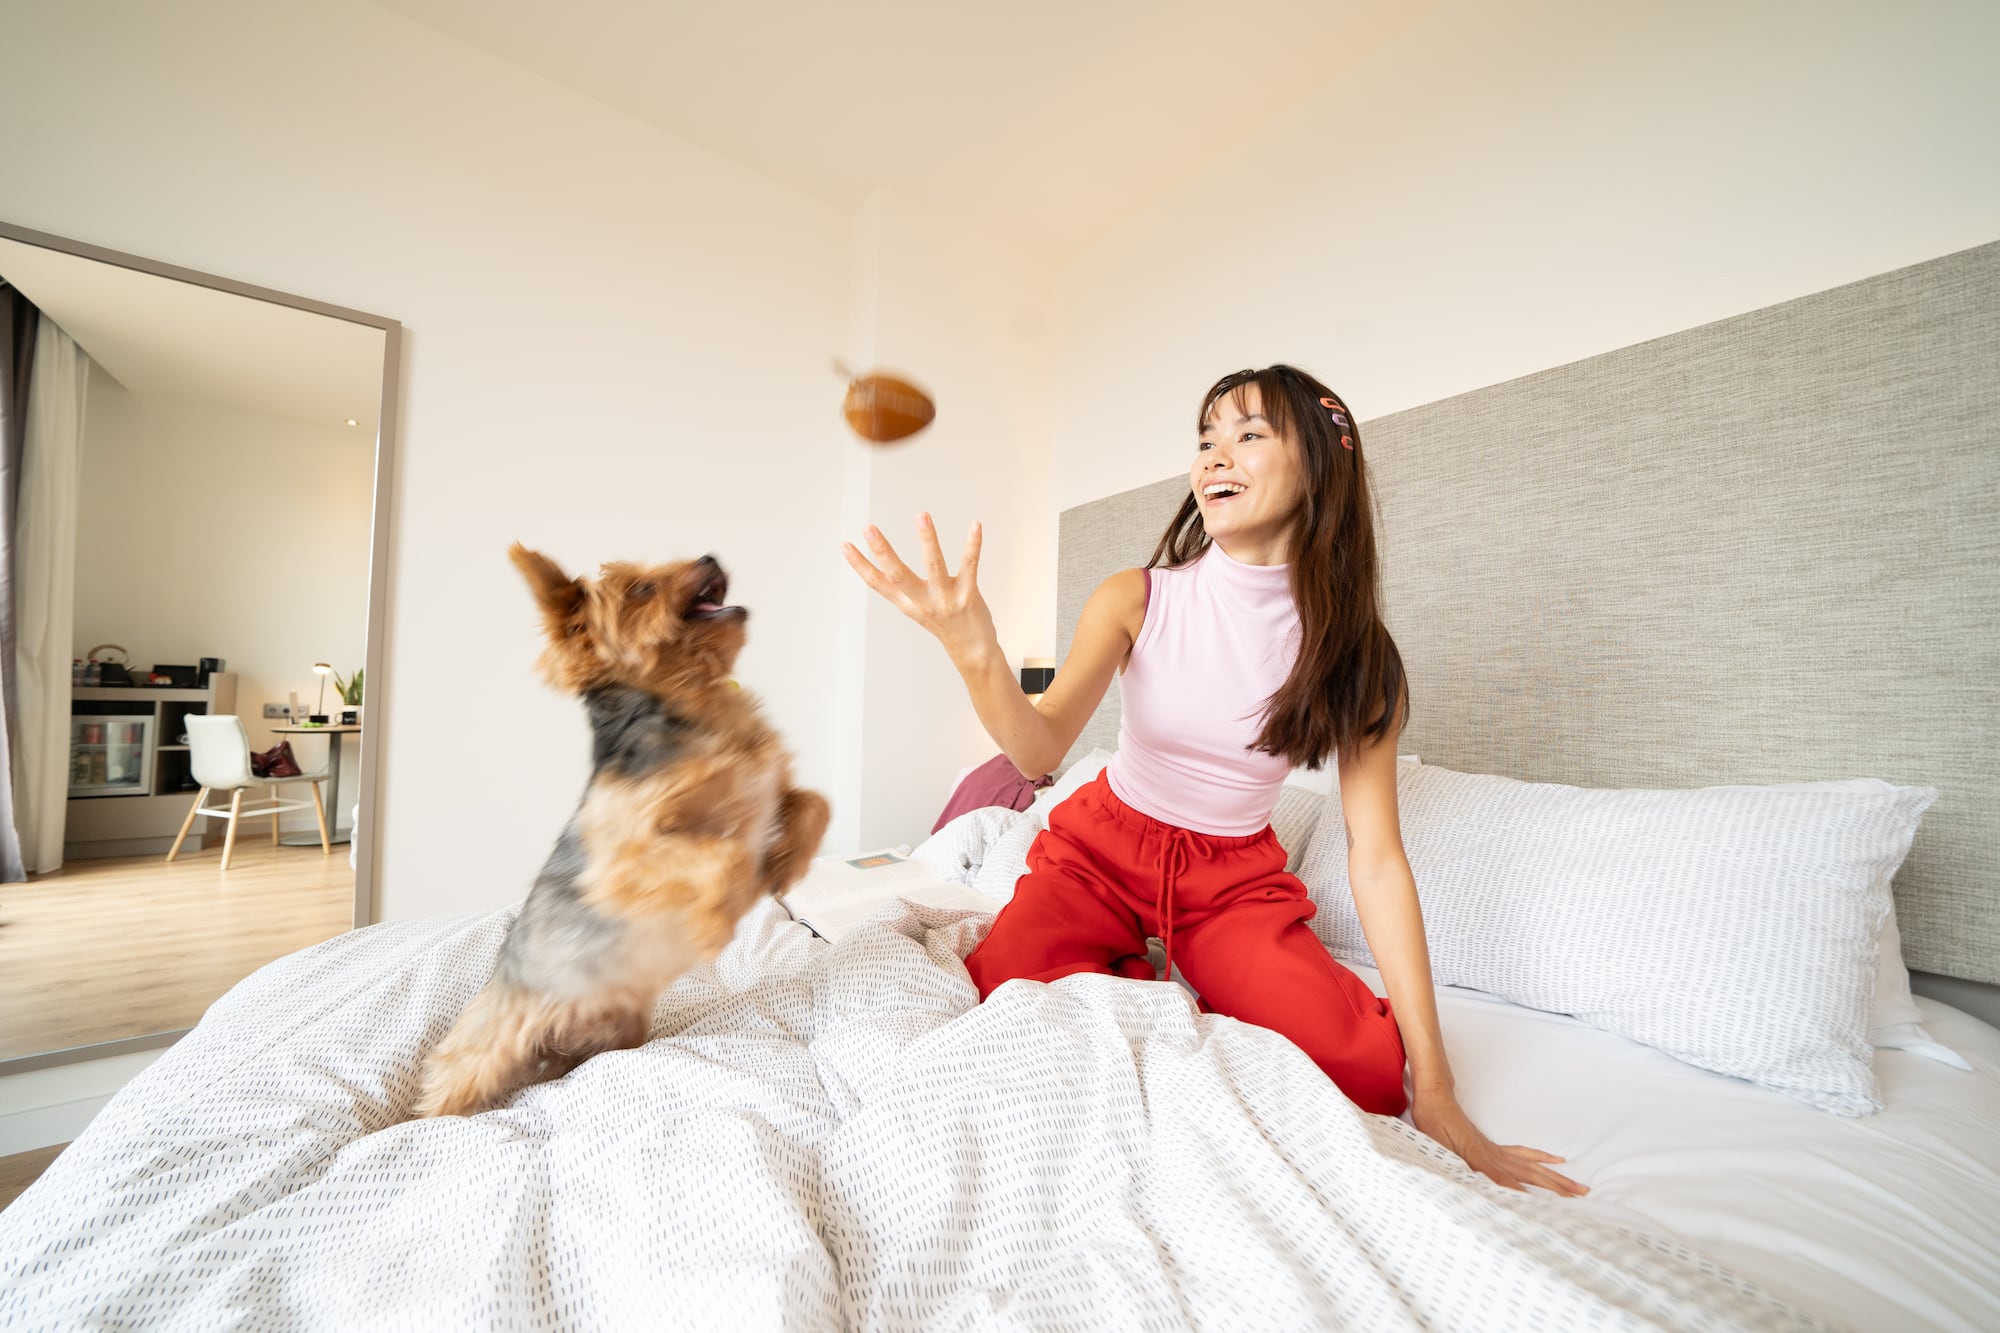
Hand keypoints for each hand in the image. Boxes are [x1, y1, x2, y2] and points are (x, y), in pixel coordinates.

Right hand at [842, 514, 997, 665]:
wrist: (973, 651)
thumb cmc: (944, 624)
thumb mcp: (917, 609)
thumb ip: (902, 589)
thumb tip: (884, 564)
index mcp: (907, 604)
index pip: (878, 583)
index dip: (860, 565)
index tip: (845, 545)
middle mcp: (923, 602)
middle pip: (898, 574)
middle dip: (882, 551)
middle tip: (868, 528)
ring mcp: (946, 599)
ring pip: (934, 565)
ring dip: (927, 539)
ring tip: (921, 515)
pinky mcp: (969, 595)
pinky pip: (970, 565)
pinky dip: (973, 544)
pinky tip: (976, 524)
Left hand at [1411, 1090, 1587, 1196]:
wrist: (1434, 1096)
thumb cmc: (1431, 1121)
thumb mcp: (1436, 1143)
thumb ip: (1452, 1160)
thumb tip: (1469, 1179)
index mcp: (1477, 1155)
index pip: (1501, 1179)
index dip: (1516, 1194)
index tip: (1536, 1210)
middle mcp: (1492, 1153)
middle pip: (1529, 1173)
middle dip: (1554, 1187)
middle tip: (1581, 1196)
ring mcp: (1495, 1149)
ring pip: (1531, 1165)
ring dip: (1555, 1177)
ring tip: (1577, 1187)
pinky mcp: (1492, 1146)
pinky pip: (1522, 1154)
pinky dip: (1540, 1157)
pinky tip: (1554, 1160)